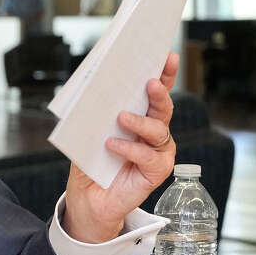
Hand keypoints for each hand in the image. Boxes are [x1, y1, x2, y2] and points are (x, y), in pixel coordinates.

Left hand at [63, 52, 178, 243]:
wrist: (89, 198)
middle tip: (150, 82)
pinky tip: (113, 145)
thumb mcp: (88, 134)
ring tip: (121, 117)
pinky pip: (149, 156)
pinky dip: (130, 148)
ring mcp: (158, 151)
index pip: (155, 92)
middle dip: (159, 92)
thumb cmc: (91, 162)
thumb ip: (95, 116)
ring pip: (158, 130)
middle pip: (163, 107)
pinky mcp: (157, 171)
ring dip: (140, 121)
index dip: (164, 74)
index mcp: (140, 116)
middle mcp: (154, 132)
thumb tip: (94, 91)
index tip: (167, 56)